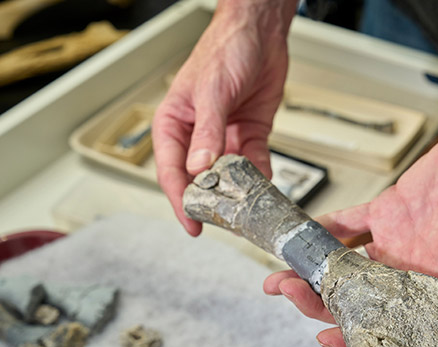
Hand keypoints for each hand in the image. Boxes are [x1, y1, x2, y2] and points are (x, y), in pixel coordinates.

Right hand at [152, 1, 296, 234]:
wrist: (261, 33)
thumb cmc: (225, 49)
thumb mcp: (212, 92)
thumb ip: (207, 131)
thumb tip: (199, 168)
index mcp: (175, 124)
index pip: (172, 170)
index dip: (180, 200)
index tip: (192, 222)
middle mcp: (198, 135)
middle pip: (199, 179)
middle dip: (210, 201)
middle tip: (224, 222)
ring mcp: (225, 137)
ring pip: (228, 176)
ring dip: (237, 193)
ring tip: (247, 210)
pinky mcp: (250, 135)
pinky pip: (254, 163)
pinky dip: (259, 176)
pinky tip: (264, 187)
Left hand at [264, 109, 437, 346]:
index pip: (394, 324)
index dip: (361, 336)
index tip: (327, 336)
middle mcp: (411, 269)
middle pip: (359, 298)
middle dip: (321, 301)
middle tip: (288, 292)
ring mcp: (396, 241)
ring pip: (348, 265)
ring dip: (315, 271)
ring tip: (280, 275)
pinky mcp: (387, 211)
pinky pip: (350, 224)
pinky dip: (326, 229)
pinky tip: (303, 234)